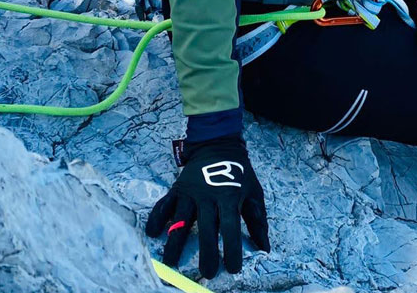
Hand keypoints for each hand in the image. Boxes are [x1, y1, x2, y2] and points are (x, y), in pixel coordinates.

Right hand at [145, 136, 269, 277]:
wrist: (218, 143)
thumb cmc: (239, 172)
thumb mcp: (253, 191)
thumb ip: (258, 220)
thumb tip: (264, 248)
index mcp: (229, 196)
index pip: (230, 227)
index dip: (232, 248)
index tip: (233, 268)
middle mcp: (208, 195)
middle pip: (206, 227)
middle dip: (206, 252)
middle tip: (207, 273)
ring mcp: (190, 191)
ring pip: (181, 219)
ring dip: (175, 242)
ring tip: (170, 263)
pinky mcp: (177, 188)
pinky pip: (164, 204)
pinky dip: (157, 218)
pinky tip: (152, 233)